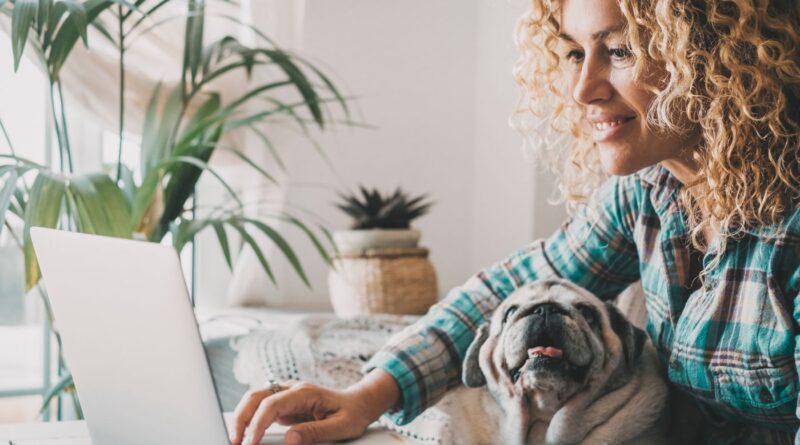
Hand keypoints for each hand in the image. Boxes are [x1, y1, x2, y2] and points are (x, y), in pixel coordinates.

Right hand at [230, 369, 399, 444]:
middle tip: (234, 441)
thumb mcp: (341, 426)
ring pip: (255, 400)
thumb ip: (315, 432)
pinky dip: (251, 420)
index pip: (272, 404)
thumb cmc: (353, 413)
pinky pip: (262, 409)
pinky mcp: (285, 405)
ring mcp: (287, 396)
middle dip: (241, 418)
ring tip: (236, 439)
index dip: (258, 423)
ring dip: (242, 417)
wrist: (360, 403)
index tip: (251, 443)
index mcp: (305, 392)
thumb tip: (290, 438)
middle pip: (256, 396)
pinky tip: (248, 435)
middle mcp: (292, 390)